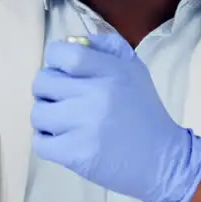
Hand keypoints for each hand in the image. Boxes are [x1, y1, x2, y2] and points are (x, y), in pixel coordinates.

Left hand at [30, 32, 200, 201]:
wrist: (163, 160)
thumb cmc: (143, 111)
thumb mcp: (134, 69)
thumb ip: (105, 47)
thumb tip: (70, 41)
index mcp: (111, 70)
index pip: (63, 54)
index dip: (55, 60)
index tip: (62, 71)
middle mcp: (97, 94)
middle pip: (43, 82)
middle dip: (47, 90)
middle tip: (62, 99)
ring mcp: (85, 126)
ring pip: (37, 113)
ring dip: (46, 118)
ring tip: (63, 122)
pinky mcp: (78, 155)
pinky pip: (40, 142)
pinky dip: (47, 142)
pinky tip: (62, 140)